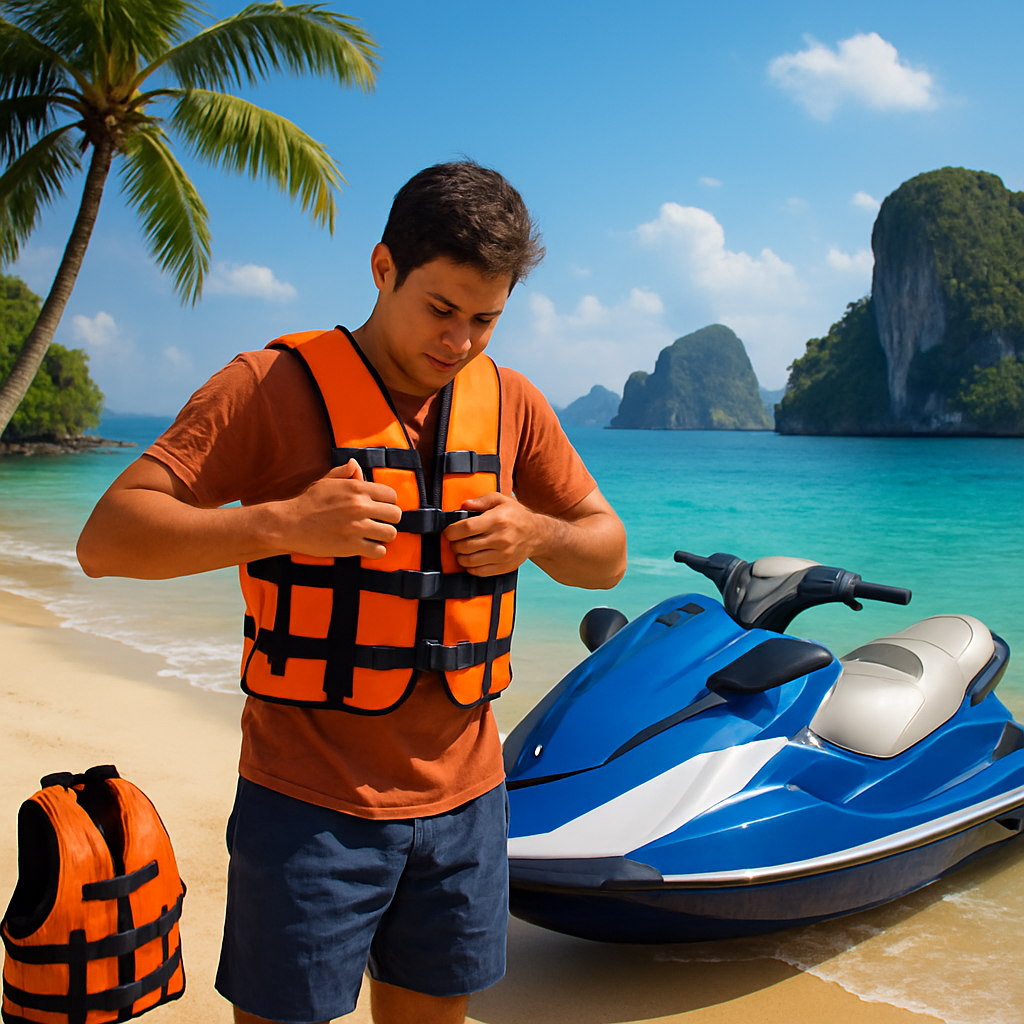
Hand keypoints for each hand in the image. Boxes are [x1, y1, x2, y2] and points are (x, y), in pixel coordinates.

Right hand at [277, 459, 401, 559]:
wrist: (289, 524)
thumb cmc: (308, 502)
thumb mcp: (326, 482)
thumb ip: (344, 473)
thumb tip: (355, 464)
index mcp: (356, 488)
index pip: (391, 495)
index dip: (387, 503)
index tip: (379, 509)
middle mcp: (359, 506)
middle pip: (395, 515)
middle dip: (388, 520)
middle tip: (378, 523)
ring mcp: (357, 526)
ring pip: (390, 533)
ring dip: (383, 536)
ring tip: (373, 536)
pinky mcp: (352, 546)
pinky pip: (379, 551)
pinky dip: (375, 550)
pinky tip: (366, 547)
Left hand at [443, 492, 540, 575]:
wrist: (537, 534)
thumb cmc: (516, 515)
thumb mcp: (500, 500)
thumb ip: (481, 501)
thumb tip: (464, 505)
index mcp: (497, 520)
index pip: (466, 528)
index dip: (452, 531)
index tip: (449, 532)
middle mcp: (500, 538)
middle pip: (465, 546)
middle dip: (454, 544)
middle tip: (455, 540)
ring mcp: (503, 555)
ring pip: (469, 561)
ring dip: (460, 557)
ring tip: (461, 550)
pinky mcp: (504, 567)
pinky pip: (479, 572)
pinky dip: (470, 567)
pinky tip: (471, 559)